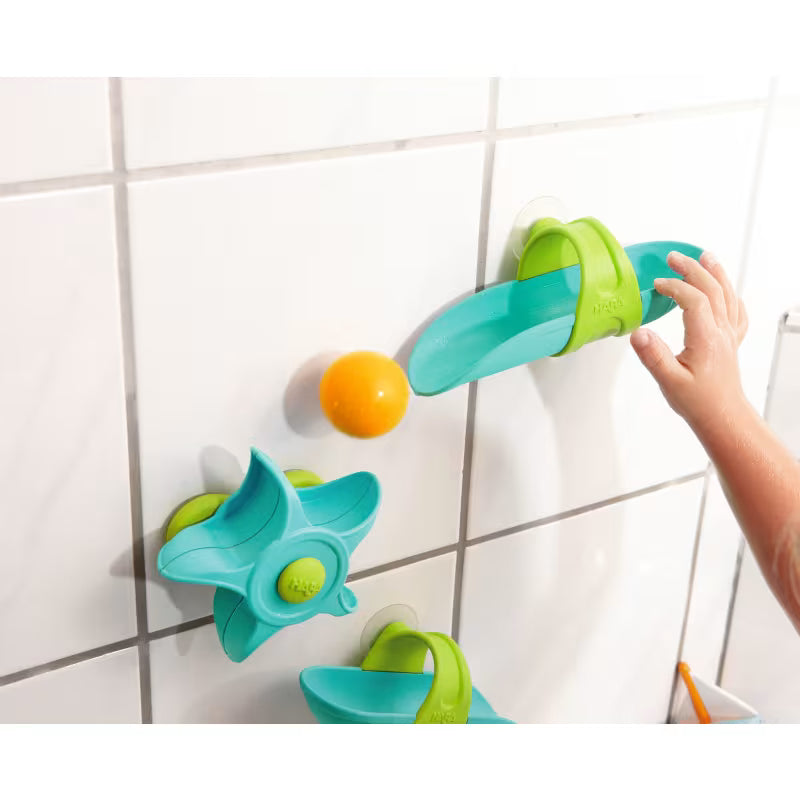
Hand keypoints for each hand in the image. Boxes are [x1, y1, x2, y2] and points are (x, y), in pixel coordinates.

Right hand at [630, 251, 749, 434]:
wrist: (722, 416)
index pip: (694, 300)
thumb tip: (639, 333)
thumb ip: (653, 356)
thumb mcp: (669, 381)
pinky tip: (725, 290)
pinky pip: (736, 310)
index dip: (676, 287)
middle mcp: (722, 333)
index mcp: (706, 339)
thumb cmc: (698, 402)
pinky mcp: (731, 342)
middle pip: (712, 289)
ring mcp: (730, 335)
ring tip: (704, 257)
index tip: (658, 284)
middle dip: (693, 269)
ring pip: (728, 295)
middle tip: (674, 258)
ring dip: (715, 273)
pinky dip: (730, 294)